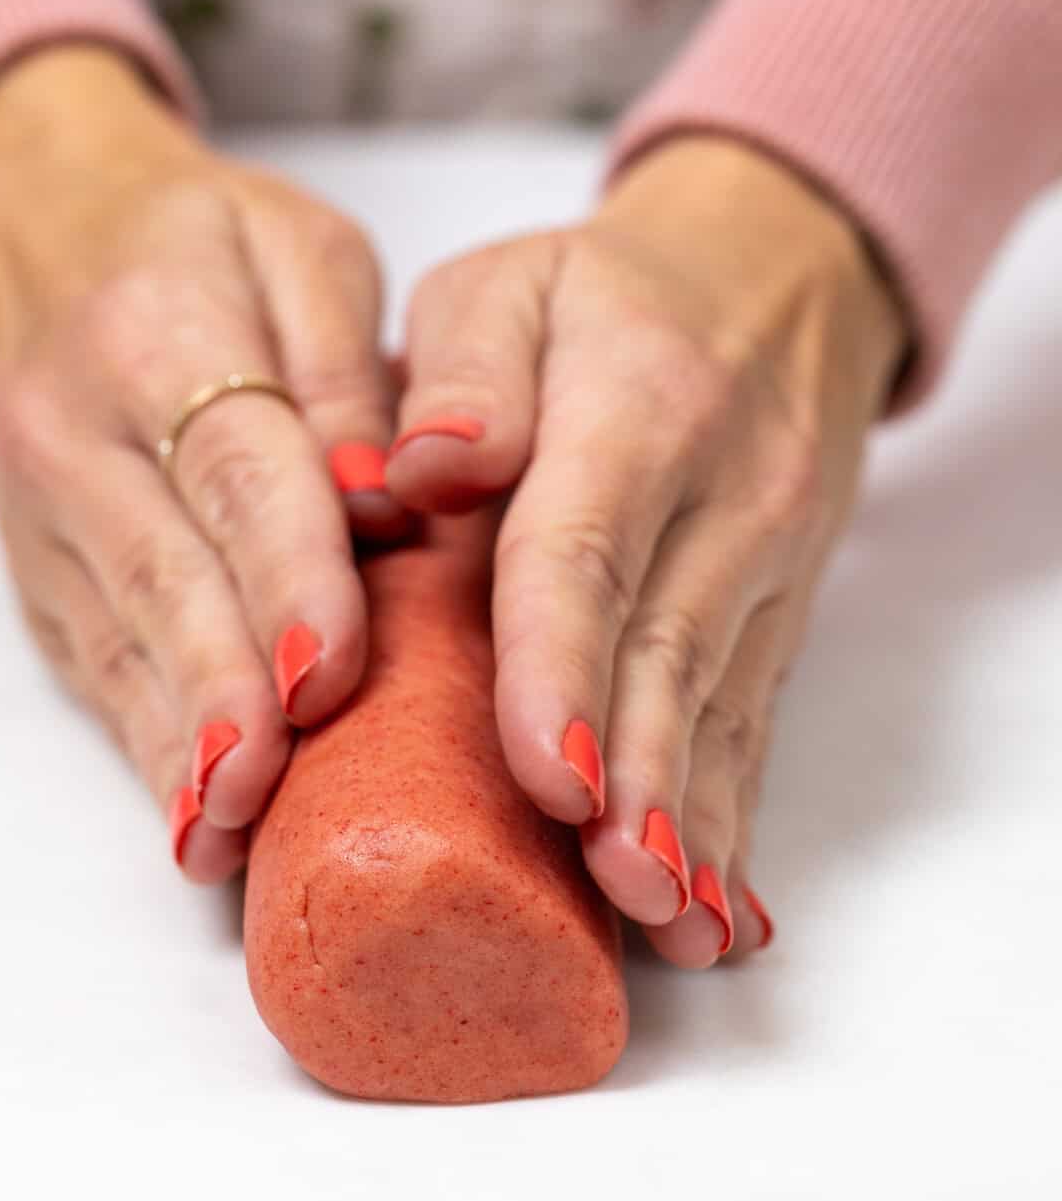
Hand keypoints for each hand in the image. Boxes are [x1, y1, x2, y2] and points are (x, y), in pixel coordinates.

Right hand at [0, 45, 402, 881]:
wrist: (34, 231)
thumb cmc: (199, 243)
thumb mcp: (298, 248)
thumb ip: (344, 363)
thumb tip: (388, 488)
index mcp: (159, 333)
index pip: (235, 469)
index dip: (285, 573)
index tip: (330, 666)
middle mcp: (81, 435)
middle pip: (165, 575)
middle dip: (224, 687)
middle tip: (278, 778)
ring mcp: (45, 516)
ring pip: (119, 641)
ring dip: (177, 743)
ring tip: (231, 831)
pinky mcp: (40, 574)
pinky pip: (95, 667)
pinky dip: (146, 745)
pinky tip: (194, 815)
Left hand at [387, 135, 908, 963]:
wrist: (775, 288)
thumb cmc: (601, 299)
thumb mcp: (512, 283)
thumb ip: (463, 367)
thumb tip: (421, 468)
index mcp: (634, 401)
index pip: (589, 545)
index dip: (564, 662)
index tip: (545, 770)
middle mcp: (720, 491)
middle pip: (669, 646)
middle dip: (639, 774)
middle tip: (613, 881)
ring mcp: (766, 561)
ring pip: (721, 698)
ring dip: (691, 813)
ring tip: (666, 917)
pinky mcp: (779, 613)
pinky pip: (752, 718)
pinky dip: (732, 814)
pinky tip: (715, 902)